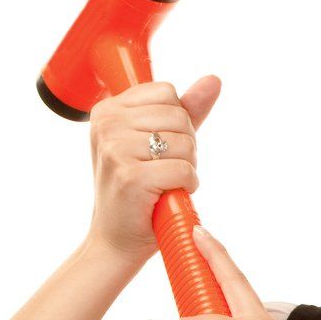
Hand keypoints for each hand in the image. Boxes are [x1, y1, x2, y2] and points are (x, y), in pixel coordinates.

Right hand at [84, 75, 221, 266]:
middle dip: (185, 146)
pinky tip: (168, 195)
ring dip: (186, 167)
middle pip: (179, 115)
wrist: (117, 240)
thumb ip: (186, 110)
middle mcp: (106, 123)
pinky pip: (184, 169)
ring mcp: (114, 148)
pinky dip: (186, 185)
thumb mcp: (159, 142)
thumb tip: (214, 80)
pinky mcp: (130, 175)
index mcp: (107, 109)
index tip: (158, 148)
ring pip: (184, 142)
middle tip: (163, 170)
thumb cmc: (139, 192)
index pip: (167, 92)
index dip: (176, 123)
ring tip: (163, 182)